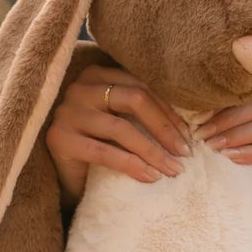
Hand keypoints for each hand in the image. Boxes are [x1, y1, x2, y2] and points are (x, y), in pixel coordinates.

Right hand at [46, 64, 193, 204]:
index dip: (169, 110)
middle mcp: (80, 87)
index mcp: (98, 74)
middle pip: (134, 99)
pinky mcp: (59, 139)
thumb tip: (192, 119)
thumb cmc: (99, 145)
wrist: (66, 177)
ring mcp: (67, 112)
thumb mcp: (120, 120)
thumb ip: (140, 109)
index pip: (142, 86)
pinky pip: (104, 152)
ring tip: (173, 169)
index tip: (190, 135)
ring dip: (153, 151)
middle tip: (185, 153)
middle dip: (165, 128)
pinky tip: (151, 177)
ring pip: (122, 127)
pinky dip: (132, 165)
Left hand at [194, 97, 251, 170]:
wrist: (251, 175)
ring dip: (239, 136)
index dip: (222, 103)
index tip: (198, 117)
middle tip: (201, 135)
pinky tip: (232, 158)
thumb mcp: (223, 126)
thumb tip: (194, 115)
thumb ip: (214, 117)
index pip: (247, 94)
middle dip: (228, 120)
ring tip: (214, 147)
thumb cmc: (229, 143)